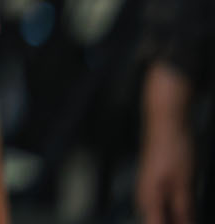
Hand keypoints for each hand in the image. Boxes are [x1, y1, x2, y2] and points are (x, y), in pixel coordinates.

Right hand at [138, 64, 197, 223]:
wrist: (165, 121)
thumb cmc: (174, 149)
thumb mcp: (185, 182)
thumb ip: (184, 209)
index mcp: (149, 198)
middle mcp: (144, 196)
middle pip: (155, 221)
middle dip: (171, 223)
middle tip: (189, 220)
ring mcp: (149, 188)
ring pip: (159, 215)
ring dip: (173, 219)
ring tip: (189, 218)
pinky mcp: (155, 182)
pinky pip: (162, 205)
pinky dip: (173, 212)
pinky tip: (185, 212)